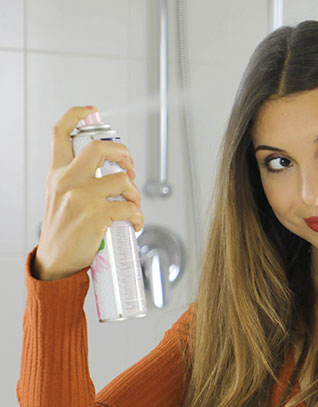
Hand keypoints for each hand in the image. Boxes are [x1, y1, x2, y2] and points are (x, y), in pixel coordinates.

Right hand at [34, 106, 143, 280]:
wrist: (55, 260)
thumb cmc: (63, 230)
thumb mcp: (60, 197)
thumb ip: (78, 181)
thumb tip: (111, 172)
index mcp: (57, 173)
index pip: (60, 134)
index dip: (76, 116)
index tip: (92, 111)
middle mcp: (67, 180)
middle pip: (99, 148)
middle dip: (123, 153)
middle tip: (130, 167)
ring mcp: (81, 196)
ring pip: (122, 179)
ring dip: (135, 193)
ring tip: (133, 205)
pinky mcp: (96, 214)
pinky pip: (129, 207)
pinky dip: (138, 216)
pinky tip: (134, 223)